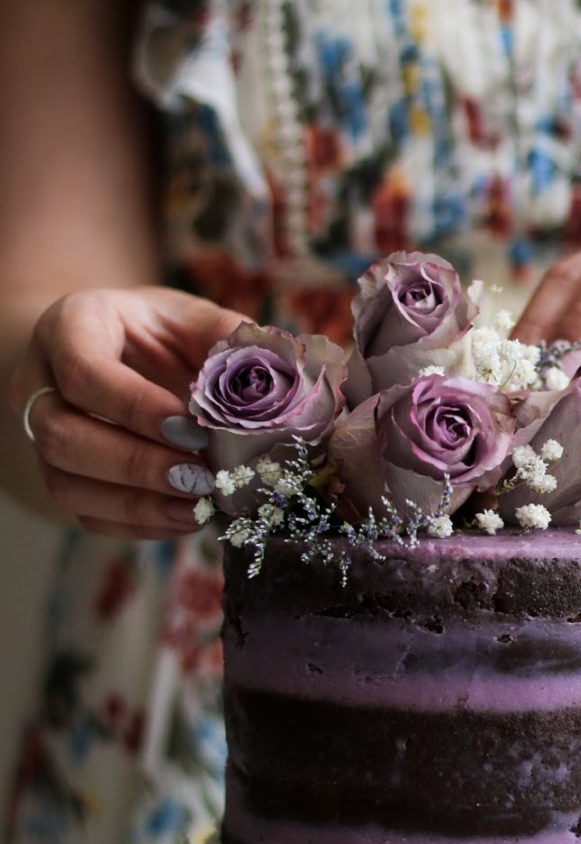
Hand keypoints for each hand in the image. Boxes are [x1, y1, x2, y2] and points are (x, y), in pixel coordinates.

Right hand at [6, 286, 245, 537]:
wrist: (124, 354)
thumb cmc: (161, 335)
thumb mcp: (192, 318)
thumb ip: (227, 339)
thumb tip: (277, 369)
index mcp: (69, 327)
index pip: (83, 372)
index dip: (136, 408)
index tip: (194, 431)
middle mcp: (39, 383)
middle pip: (62, 436)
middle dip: (137, 464)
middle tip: (201, 477)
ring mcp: (43, 437)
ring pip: (66, 485)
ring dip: (139, 503)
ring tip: (199, 505)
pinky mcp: (63, 479)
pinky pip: (88, 516)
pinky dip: (140, 525)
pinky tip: (186, 517)